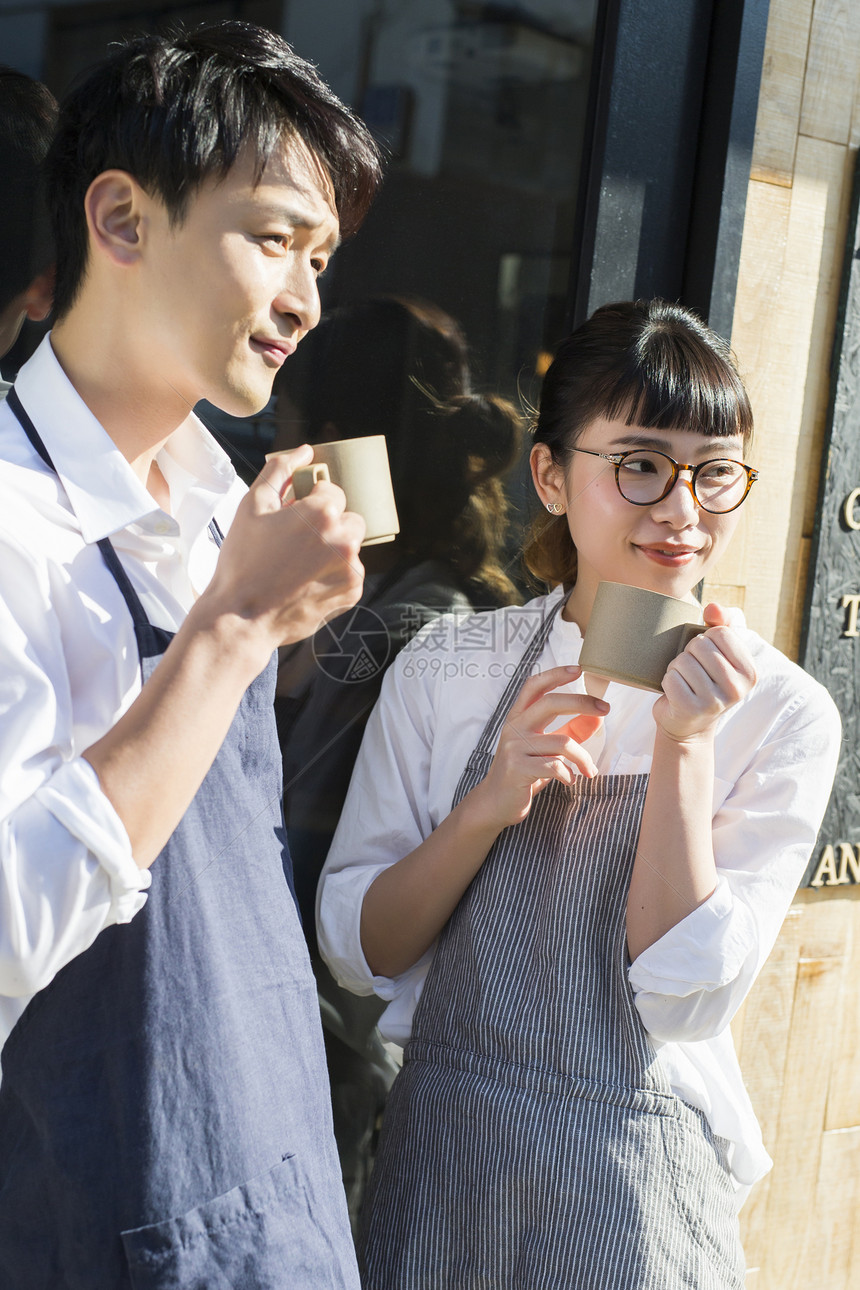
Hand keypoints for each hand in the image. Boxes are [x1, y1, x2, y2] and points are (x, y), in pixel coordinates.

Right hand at [199, 446, 365, 658]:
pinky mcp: (353, 592)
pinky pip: (351, 572)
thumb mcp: (252, 506)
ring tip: (299, 565)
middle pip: (349, 518)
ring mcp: (352, 568)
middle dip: (329, 525)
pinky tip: (306, 582)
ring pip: (351, 546)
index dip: (311, 501)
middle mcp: (345, 538)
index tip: (294, 518)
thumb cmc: (242, 560)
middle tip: (299, 542)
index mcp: (323, 512)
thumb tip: (304, 450)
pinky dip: (334, 574)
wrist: (241, 617)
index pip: (332, 491)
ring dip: (333, 549)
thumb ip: (279, 470)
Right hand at [469, 666, 609, 830]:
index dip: (555, 674)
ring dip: (583, 757)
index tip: (578, 669)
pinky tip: (570, 780)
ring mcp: (514, 748)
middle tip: (604, 709)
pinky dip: (569, 774)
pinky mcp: (517, 769)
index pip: (534, 687)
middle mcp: (514, 728)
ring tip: (589, 770)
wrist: (496, 803)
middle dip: (581, 703)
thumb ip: (569, 731)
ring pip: (562, 742)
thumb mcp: (545, 748)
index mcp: (518, 718)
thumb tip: (597, 718)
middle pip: (550, 703)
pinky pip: (554, 766)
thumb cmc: (524, 772)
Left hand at [653, 602, 756, 742]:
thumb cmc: (704, 679)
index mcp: (750, 672)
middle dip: (688, 653)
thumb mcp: (719, 652)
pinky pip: (670, 678)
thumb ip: (721, 623)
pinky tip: (676, 693)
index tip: (706, 656)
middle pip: (700, 645)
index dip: (705, 639)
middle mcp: (737, 689)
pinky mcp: (691, 709)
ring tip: (685, 682)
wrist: (689, 722)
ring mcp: (715, 701)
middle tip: (692, 671)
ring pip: (683, 661)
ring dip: (677, 668)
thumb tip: (712, 606)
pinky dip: (667, 681)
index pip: (720, 633)